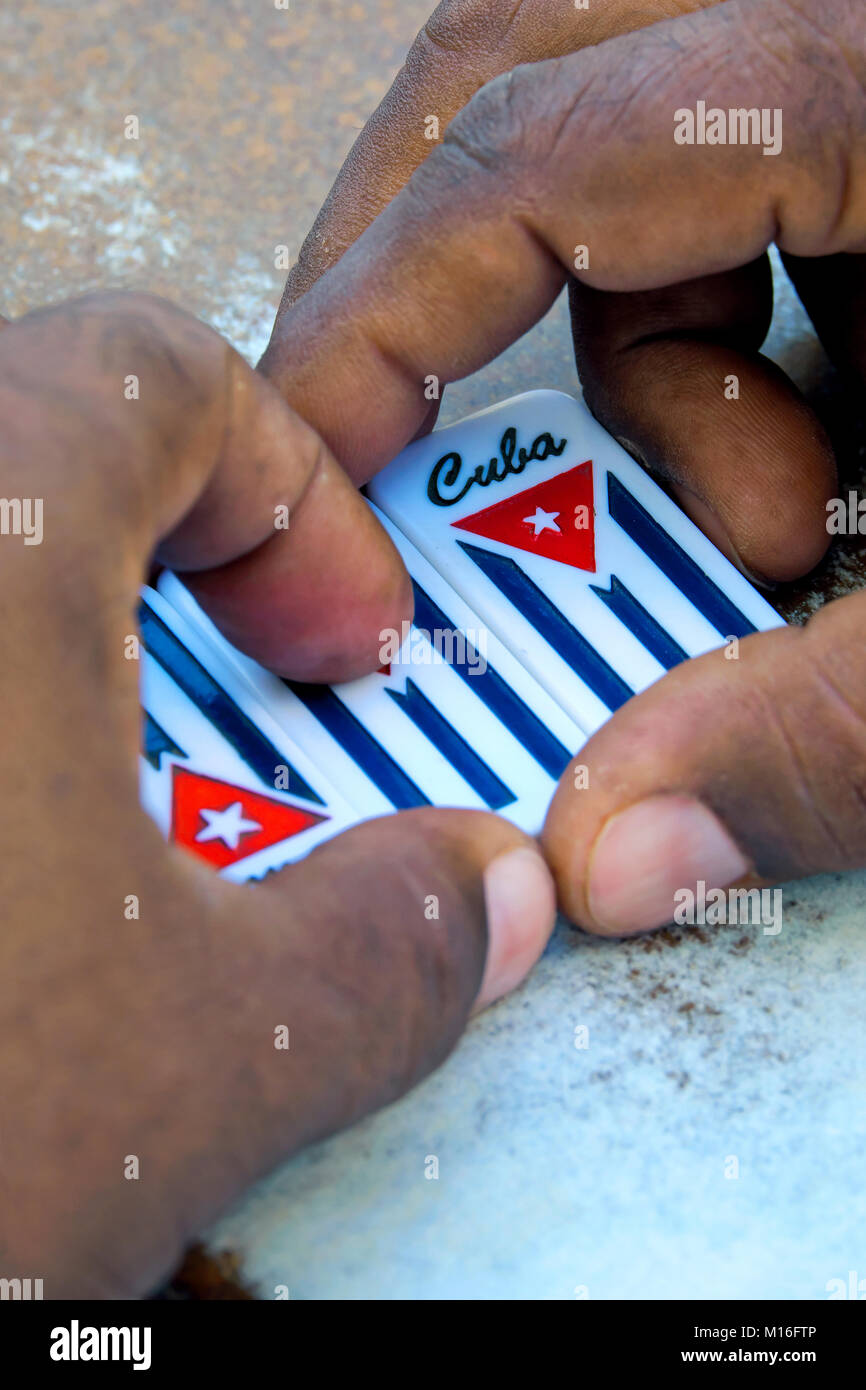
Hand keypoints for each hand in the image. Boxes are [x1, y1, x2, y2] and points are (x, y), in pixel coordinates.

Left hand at [0, 293, 554, 1295]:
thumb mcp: (196, 1059)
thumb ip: (382, 945)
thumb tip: (476, 895)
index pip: (152, 373)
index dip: (289, 493)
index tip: (334, 633)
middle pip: (27, 445)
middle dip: (165, 567)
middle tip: (228, 693)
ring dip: (36, 651)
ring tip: (92, 800)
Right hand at [261, 0, 865, 929]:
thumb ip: (830, 732)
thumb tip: (628, 850)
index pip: (537, 150)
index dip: (380, 310)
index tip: (312, 455)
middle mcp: (863, 43)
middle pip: (551, 89)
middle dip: (473, 299)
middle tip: (469, 467)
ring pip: (660, 179)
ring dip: (674, 378)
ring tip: (779, 528)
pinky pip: (758, 215)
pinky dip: (750, 359)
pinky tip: (834, 478)